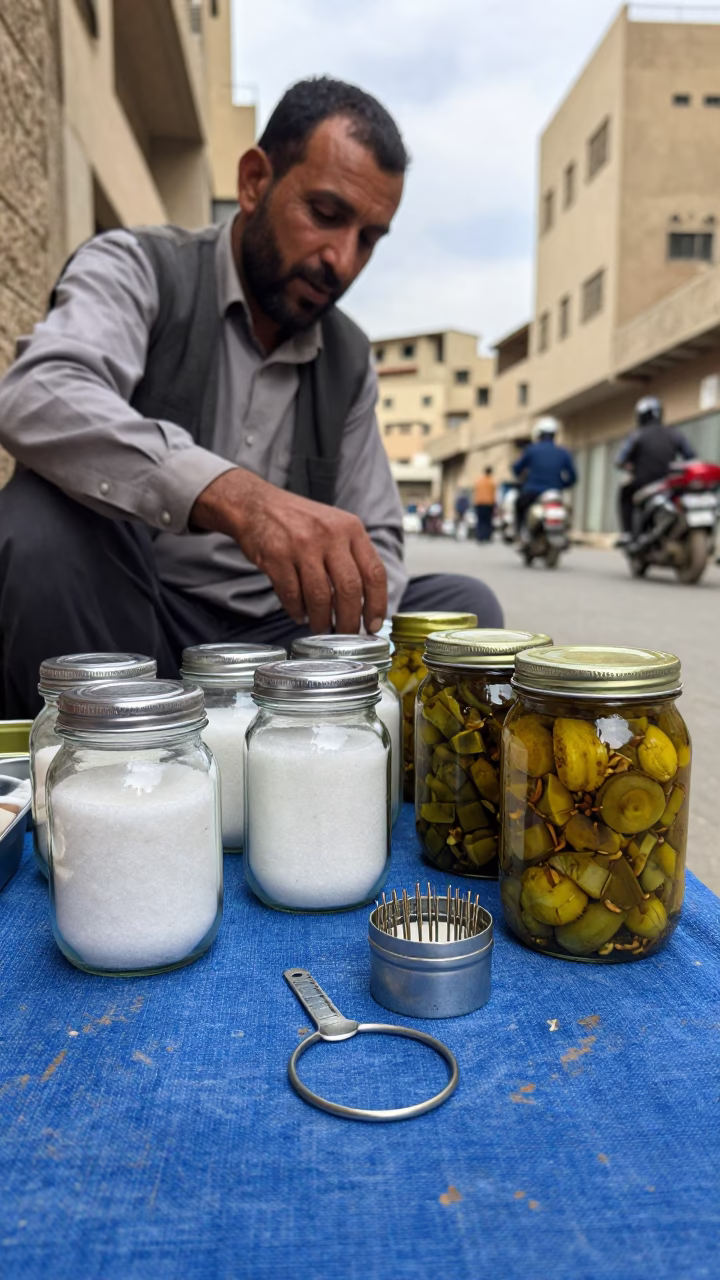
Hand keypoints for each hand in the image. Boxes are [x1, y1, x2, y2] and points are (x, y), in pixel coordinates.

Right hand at [191, 468, 386, 633]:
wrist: (256, 505)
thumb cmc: (299, 521)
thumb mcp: (335, 526)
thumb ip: (352, 555)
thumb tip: (369, 600)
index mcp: (351, 528)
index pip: (374, 572)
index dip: (377, 604)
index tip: (374, 624)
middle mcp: (329, 535)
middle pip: (349, 589)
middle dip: (350, 620)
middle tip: (348, 634)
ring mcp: (302, 545)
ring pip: (320, 597)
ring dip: (322, 620)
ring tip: (322, 629)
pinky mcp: (276, 557)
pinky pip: (291, 595)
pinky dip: (297, 611)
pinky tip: (300, 615)